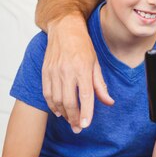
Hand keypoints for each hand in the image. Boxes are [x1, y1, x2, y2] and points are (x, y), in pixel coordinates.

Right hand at [42, 14, 113, 131]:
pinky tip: (58, 112)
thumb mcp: (96, 63)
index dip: (85, 113)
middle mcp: (67, 71)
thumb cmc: (82, 45)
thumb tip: (109, 102)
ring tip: (70, 121)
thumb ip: (100, 85)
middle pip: (69, 102)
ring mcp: (54, 71)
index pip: (85, 96)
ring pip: (56, 100)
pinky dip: (52, 105)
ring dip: (64, 114)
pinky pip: (47, 93)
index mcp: (83, 68)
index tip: (85, 125)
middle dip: (74, 118)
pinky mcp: (45, 71)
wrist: (64, 28)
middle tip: (78, 128)